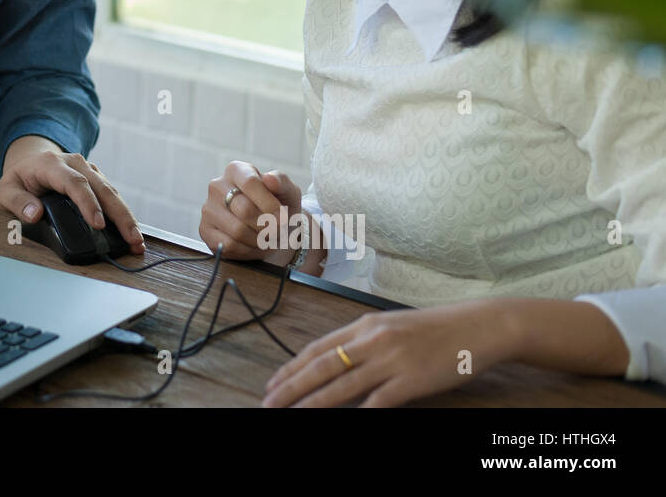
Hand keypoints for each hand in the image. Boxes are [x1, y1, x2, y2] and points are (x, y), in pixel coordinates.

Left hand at [0, 138, 144, 253]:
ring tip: (137, 240)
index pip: (75, 183)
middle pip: (102, 188)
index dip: (88, 203)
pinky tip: (132, 231)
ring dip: (127, 216)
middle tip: (131, 238)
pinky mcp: (96, 178)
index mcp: (52, 165)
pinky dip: (123, 214)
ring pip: (112, 192)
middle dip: (119, 214)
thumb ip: (18, 202)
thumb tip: (35, 214)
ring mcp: (89, 169)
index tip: (98, 224)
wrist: (30, 159)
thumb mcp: (6, 189)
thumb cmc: (19, 179)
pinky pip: (112, 195)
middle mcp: (75, 163)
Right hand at [198, 161, 300, 261]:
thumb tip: (269, 178)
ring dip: (259, 240)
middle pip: (244, 210)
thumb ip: (282, 182)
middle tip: (277, 230)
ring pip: (237, 230)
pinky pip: (228, 245)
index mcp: (236, 170)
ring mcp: (209, 208)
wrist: (271, 232)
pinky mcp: (205, 230)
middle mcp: (217, 186)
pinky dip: (247, 250)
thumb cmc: (278, 208)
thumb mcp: (287, 192)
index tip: (283, 217)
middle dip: (267, 226)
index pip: (250, 183)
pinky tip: (253, 244)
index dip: (269, 204)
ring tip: (266, 237)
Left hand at [262, 300, 515, 406]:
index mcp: (364, 325)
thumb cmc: (436, 329)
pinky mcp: (412, 379)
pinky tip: (345, 422)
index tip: (272, 383)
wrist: (478, 326)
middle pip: (321, 367)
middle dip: (291, 386)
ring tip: (293, 415)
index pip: (317, 348)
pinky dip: (361, 413)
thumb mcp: (393, 328)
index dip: (291, 367)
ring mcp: (391, 359)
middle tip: (268, 402)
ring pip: (342, 385)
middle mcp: (372, 340)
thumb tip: (337, 364)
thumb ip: (365, 344)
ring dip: (313, 403)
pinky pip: (379, 401)